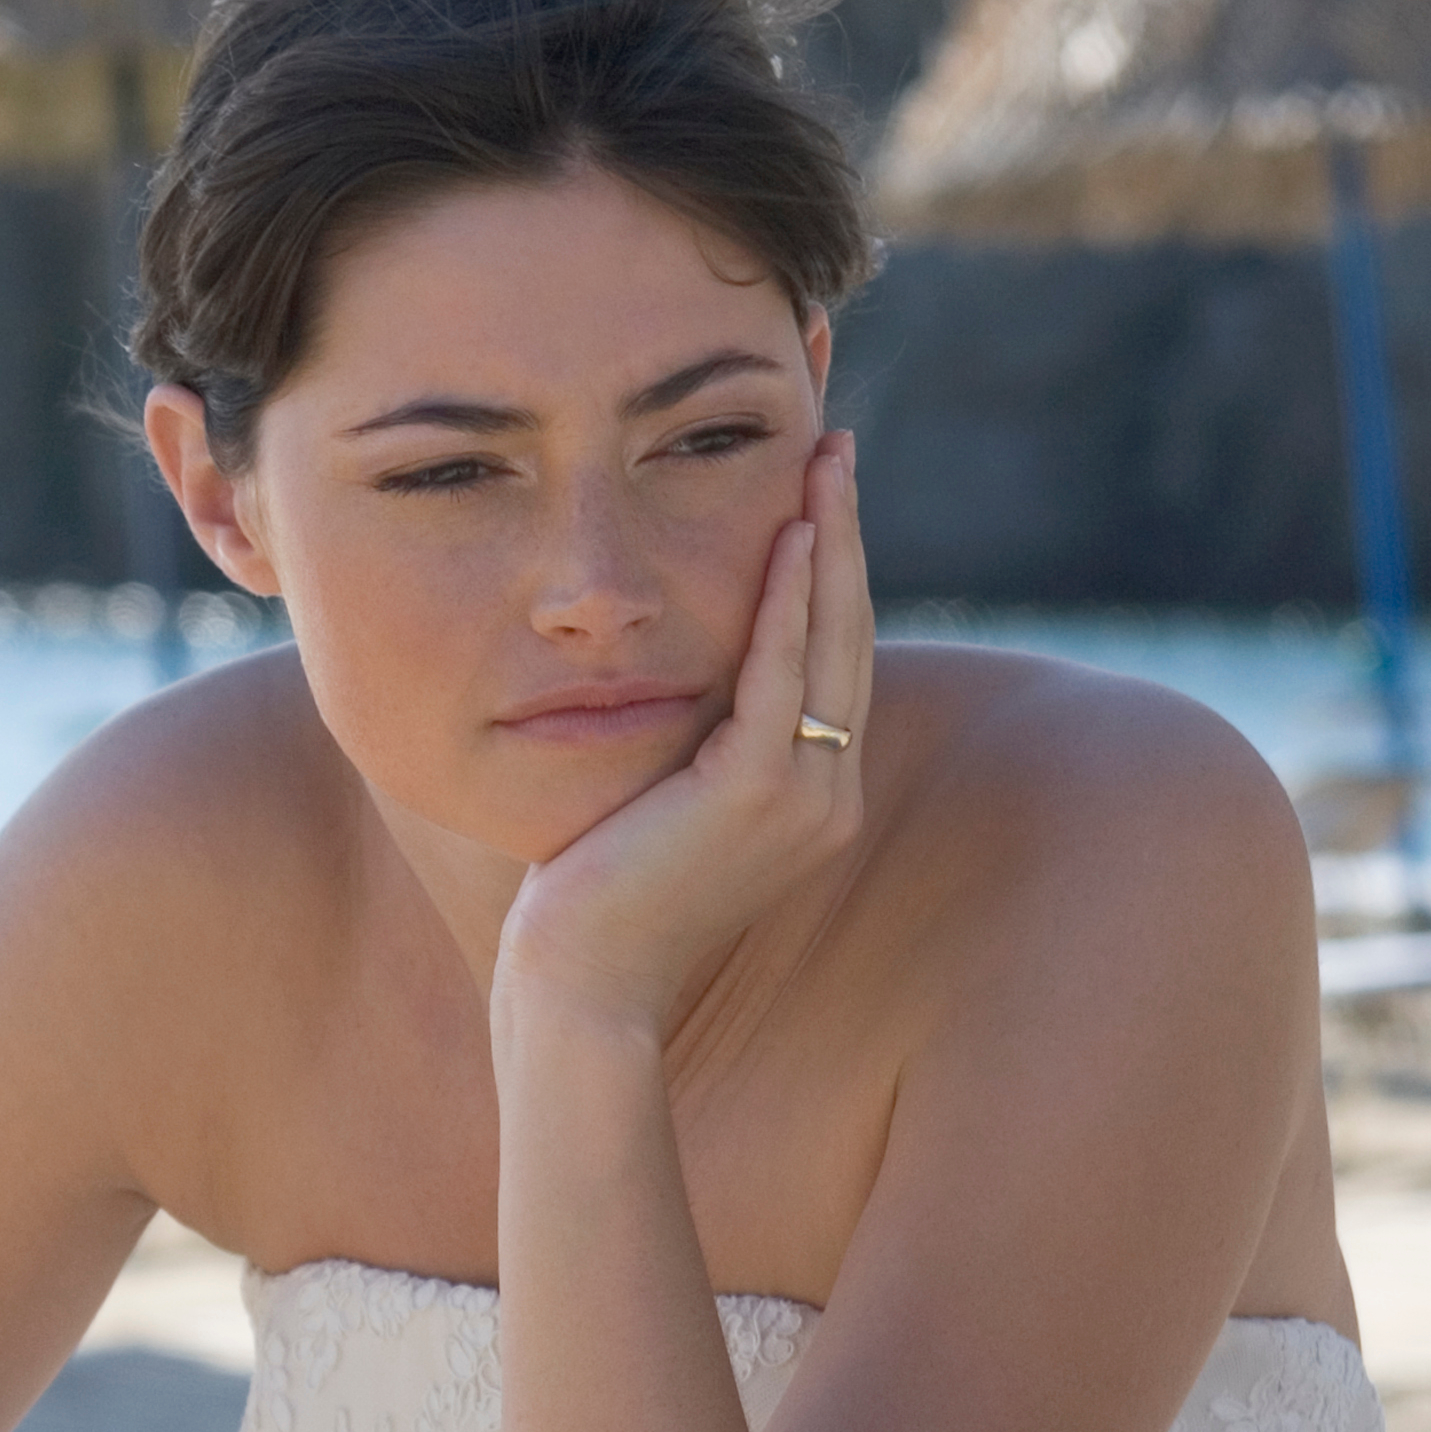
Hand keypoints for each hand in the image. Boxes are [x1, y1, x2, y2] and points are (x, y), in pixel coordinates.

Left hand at [492, 431, 870, 1049]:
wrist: (581, 988)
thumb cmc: (596, 906)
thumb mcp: (660, 808)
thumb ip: (694, 747)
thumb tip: (675, 679)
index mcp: (811, 799)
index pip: (830, 659)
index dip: (830, 570)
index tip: (818, 491)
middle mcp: (826, 797)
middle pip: (849, 634)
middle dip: (844, 532)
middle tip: (836, 443)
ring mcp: (802, 797)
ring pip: (832, 641)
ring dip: (829, 540)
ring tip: (825, 456)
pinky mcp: (757, 793)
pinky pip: (783, 673)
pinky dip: (790, 598)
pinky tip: (788, 532)